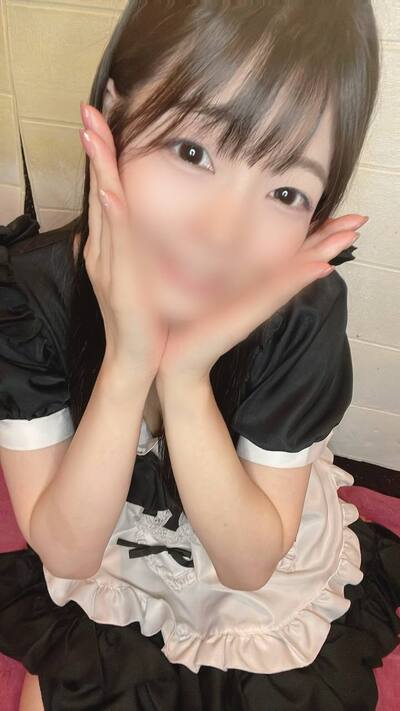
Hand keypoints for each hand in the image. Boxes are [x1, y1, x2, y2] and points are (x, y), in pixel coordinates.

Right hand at [79, 102, 167, 377]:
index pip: (107, 187)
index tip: (108, 113)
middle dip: (95, 143)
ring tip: (93, 127)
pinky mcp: (117, 278)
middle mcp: (103, 246)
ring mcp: (106, 261)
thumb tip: (140, 221)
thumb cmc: (143, 315)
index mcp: (110, 243)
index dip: (105, 150)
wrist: (135, 356)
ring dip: (98, 165)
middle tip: (93, 103)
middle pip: (99, 186)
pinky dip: (111, 210)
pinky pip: (114, 239)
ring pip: (103, 204)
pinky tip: (108, 186)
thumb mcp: (140, 272)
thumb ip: (136, 245)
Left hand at [156, 214, 365, 388]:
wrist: (174, 358)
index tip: (338, 217)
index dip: (316, 234)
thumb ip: (218, 267)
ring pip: (298, 272)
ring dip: (324, 252)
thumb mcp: (202, 286)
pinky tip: (322, 266)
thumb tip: (218, 239)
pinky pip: (279, 291)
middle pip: (304, 259)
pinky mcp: (249, 315)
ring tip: (348, 236)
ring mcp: (258, 303)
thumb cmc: (186, 321)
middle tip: (358, 220)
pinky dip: (300, 278)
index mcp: (253, 282)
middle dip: (330, 239)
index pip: (291, 253)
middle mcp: (261, 292)